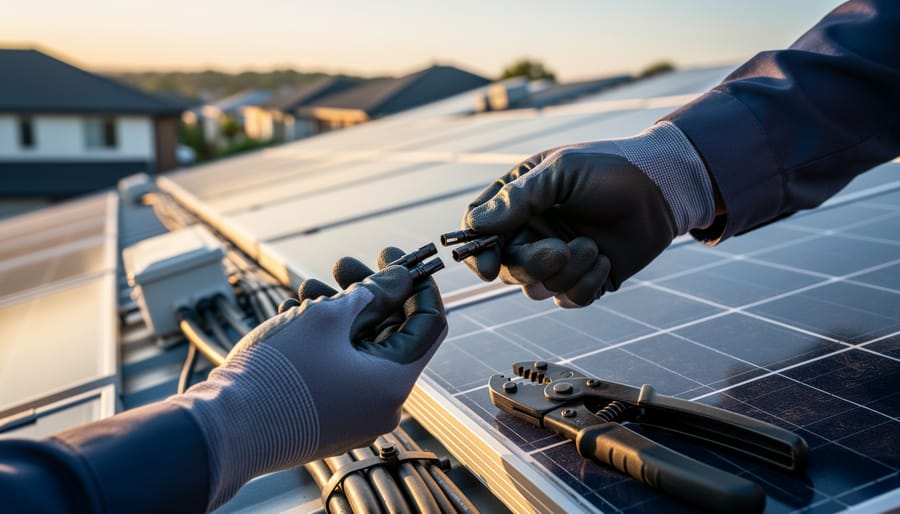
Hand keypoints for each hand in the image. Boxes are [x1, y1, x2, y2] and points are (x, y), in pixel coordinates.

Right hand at [171, 247, 446, 508]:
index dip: (416, 284)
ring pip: (359, 352)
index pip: (429, 324)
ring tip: (305, 290)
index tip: (394, 257)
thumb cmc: (278, 373)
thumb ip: (373, 294)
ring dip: (337, 316)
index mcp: (394, 383)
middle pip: (390, 336)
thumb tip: (401, 278)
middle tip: (341, 265)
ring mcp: (355, 418)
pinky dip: (324, 344)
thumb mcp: (327, 317)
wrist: (223, 430)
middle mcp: (382, 407)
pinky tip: (294, 317)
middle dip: (366, 295)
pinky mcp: (328, 422)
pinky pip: (339, 373)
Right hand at [461, 122, 715, 306]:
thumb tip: (476, 224)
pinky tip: (605, 259)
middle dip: (532, 264)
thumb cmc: (610, 170)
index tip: (488, 266)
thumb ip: (518, 198)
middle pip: (506, 267)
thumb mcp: (561, 172)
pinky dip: (586, 284)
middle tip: (560, 250)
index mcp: (518, 202)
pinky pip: (568, 299)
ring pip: (537, 288)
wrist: (664, 189)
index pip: (479, 231)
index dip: (478, 252)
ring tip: (595, 246)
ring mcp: (556, 257)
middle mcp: (532, 232)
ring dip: (566, 272)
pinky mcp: (583, 278)